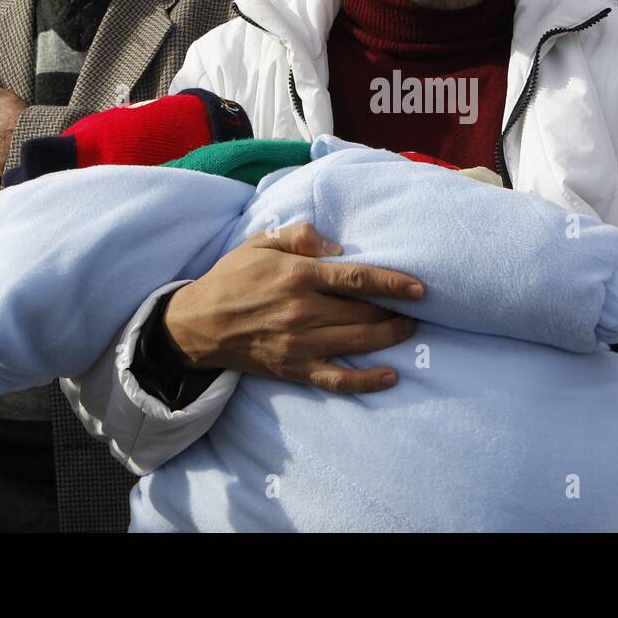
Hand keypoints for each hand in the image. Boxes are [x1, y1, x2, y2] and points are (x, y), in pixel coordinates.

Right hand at [164, 222, 424, 393]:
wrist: (197, 324)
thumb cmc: (233, 278)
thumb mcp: (262, 243)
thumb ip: (301, 236)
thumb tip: (337, 246)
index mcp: (299, 277)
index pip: (358, 279)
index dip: (394, 283)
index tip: (420, 287)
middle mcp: (304, 312)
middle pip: (365, 314)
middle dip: (397, 312)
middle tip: (419, 308)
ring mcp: (301, 344)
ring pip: (358, 344)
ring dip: (391, 338)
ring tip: (410, 329)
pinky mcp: (295, 369)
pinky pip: (337, 379)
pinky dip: (367, 381)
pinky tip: (390, 376)